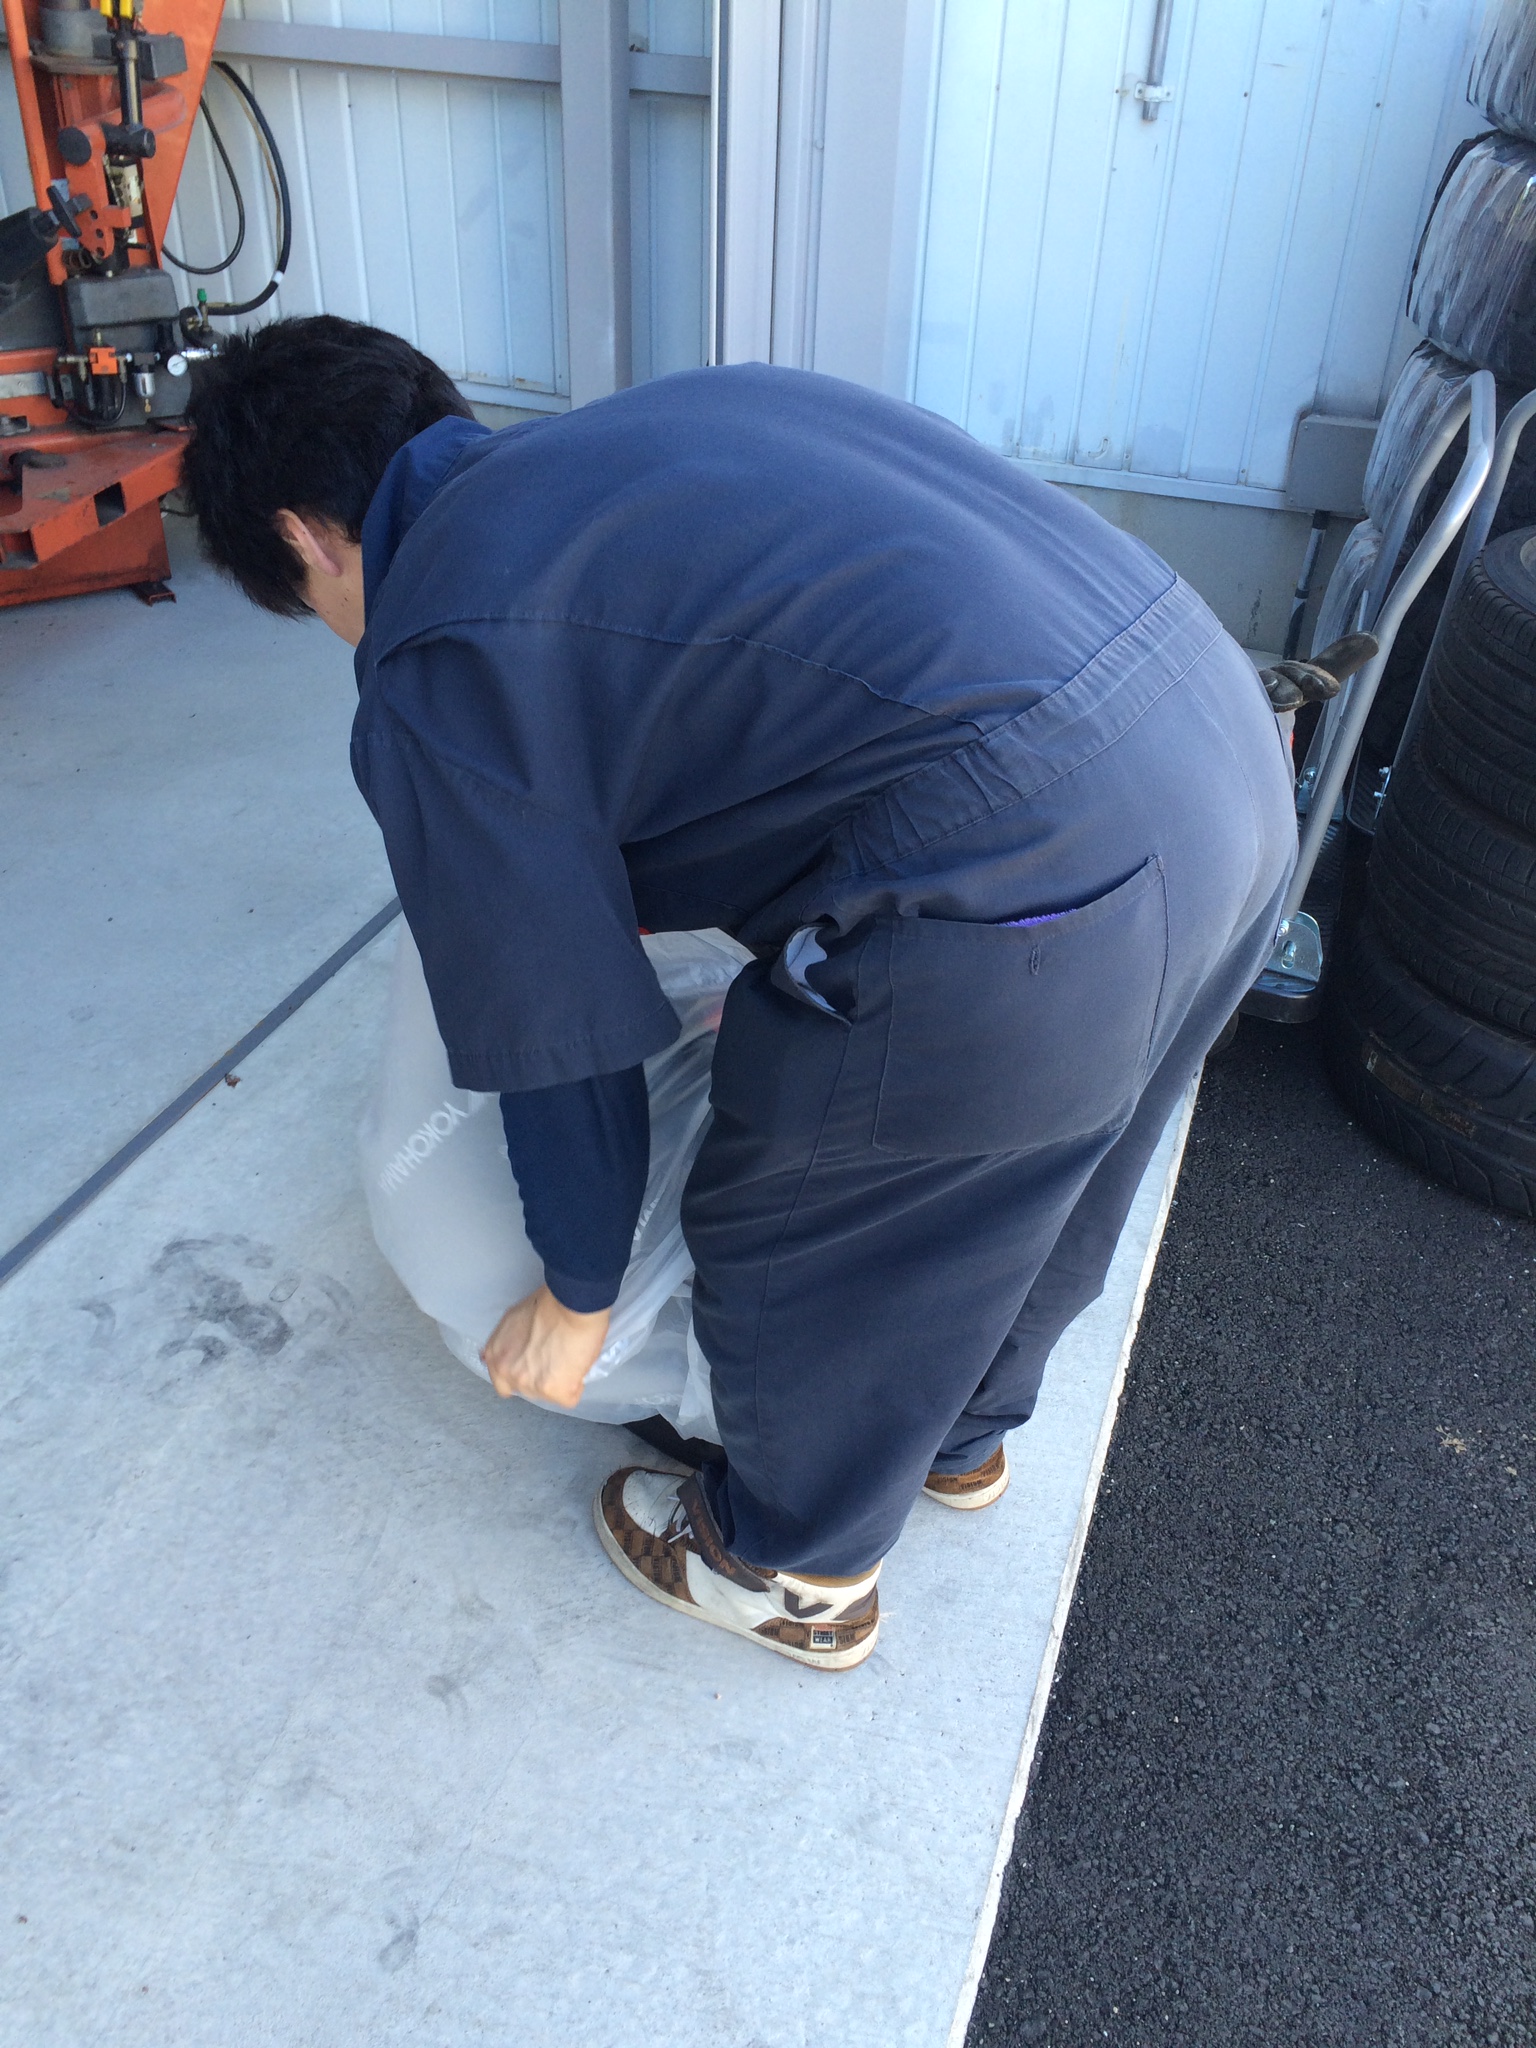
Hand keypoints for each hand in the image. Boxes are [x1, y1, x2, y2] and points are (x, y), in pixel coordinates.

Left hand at [481, 1284, 610, 1408]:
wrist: (572, 1303)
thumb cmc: (549, 1303)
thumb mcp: (513, 1319)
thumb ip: (508, 1341)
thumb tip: (512, 1352)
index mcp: (495, 1355)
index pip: (502, 1382)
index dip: (521, 1373)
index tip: (534, 1366)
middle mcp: (507, 1373)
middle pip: (526, 1390)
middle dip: (540, 1378)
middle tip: (555, 1359)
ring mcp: (529, 1385)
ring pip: (547, 1395)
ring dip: (558, 1382)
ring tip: (568, 1358)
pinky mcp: (554, 1392)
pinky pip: (568, 1398)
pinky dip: (576, 1385)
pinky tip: (578, 1365)